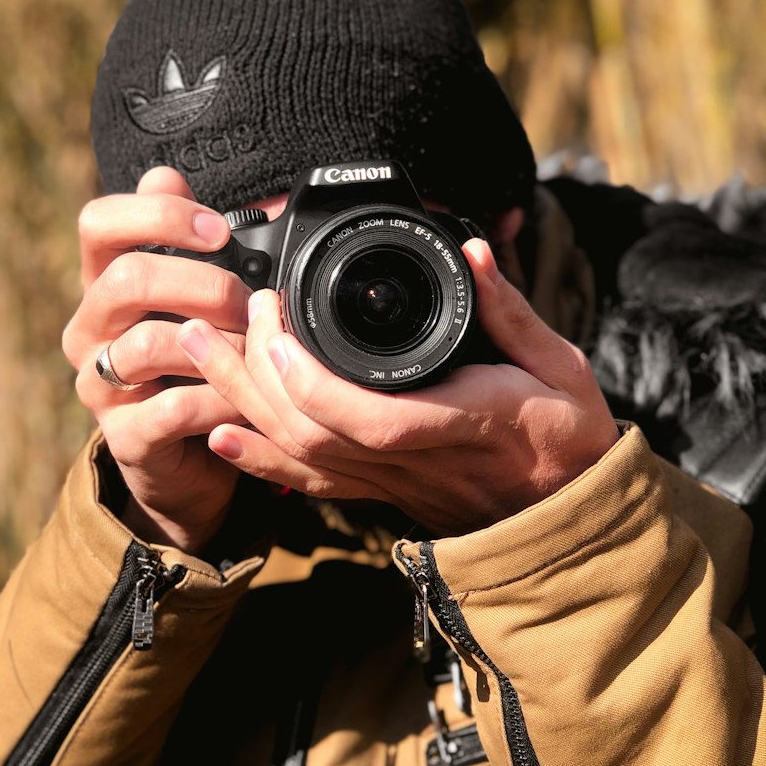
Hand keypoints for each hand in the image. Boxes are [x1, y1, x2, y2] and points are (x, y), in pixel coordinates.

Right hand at [62, 167, 252, 553]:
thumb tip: (169, 173)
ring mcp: (99, 387)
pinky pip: (173, 409)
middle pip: (125, 279)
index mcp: (104, 284)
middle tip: (248, 302)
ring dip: (215, 345)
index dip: (156, 214)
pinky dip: (222, 400)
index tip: (220, 229)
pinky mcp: (123, 438)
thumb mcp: (193, 301)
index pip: (97, 222)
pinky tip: (250, 400)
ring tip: (255, 353)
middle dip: (200, 283)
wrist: (188, 464)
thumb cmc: (195, 369)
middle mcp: (90, 330)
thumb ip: (183, 243)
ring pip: (145, 345)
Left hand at [176, 238, 618, 535]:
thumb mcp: (560, 365)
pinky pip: (310, 484)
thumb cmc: (569, 437)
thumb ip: (511, 309)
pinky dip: (259, 460)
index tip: (277, 324)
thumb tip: (473, 248)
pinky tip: (219, 432)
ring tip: (196, 350)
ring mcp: (394, 483)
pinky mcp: (382, 494)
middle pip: (312, 434)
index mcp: (465, 421)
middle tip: (219, 315)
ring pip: (300, 458)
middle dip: (252, 375)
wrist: (565, 516)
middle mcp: (418, 460)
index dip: (310, 380)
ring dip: (240, 404)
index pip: (371, 417)